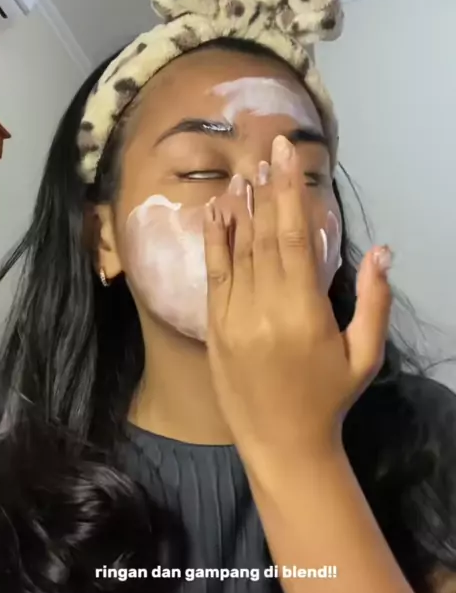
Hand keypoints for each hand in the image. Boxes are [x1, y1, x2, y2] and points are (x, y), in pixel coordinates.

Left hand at [203, 135, 391, 464]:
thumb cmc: (329, 399)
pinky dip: (215, 241)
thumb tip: (380, 249)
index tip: (288, 155)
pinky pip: (213, 276)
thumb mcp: (364, 355)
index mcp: (303, 312)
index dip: (289, 192)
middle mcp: (263, 308)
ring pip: (236, 250)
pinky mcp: (214, 329)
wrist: (282, 444)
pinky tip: (217, 212)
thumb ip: (374, 301)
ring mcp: (232, 318)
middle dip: (267, 188)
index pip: (293, 237)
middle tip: (268, 148)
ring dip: (241, 207)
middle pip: (263, 235)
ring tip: (247, 171)